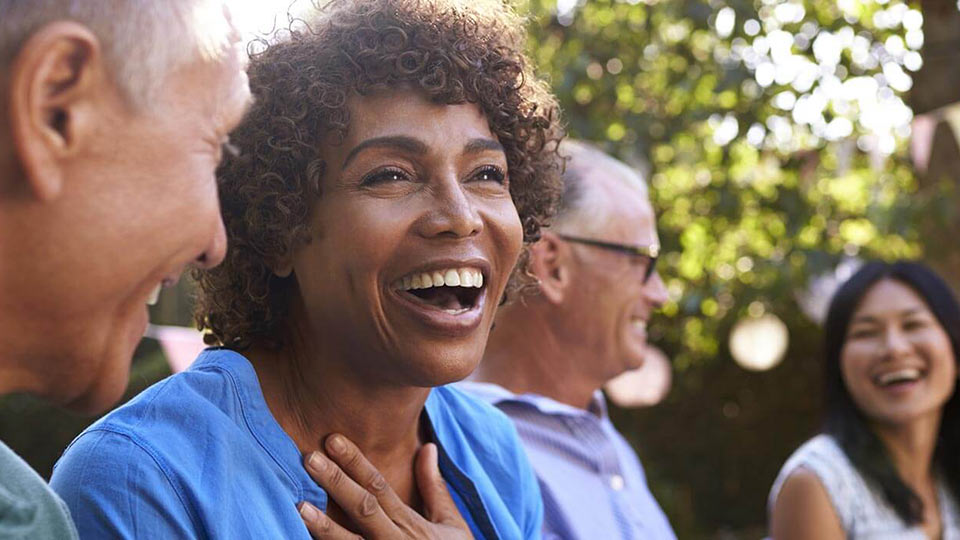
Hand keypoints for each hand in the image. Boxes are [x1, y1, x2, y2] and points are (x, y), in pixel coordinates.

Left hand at [299, 433, 472, 539]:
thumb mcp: (450, 523)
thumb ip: (434, 487)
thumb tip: (427, 446)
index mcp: (412, 525)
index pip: (379, 487)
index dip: (356, 462)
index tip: (333, 441)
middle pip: (362, 508)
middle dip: (336, 482)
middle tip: (309, 457)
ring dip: (324, 527)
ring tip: (300, 506)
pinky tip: (303, 539)